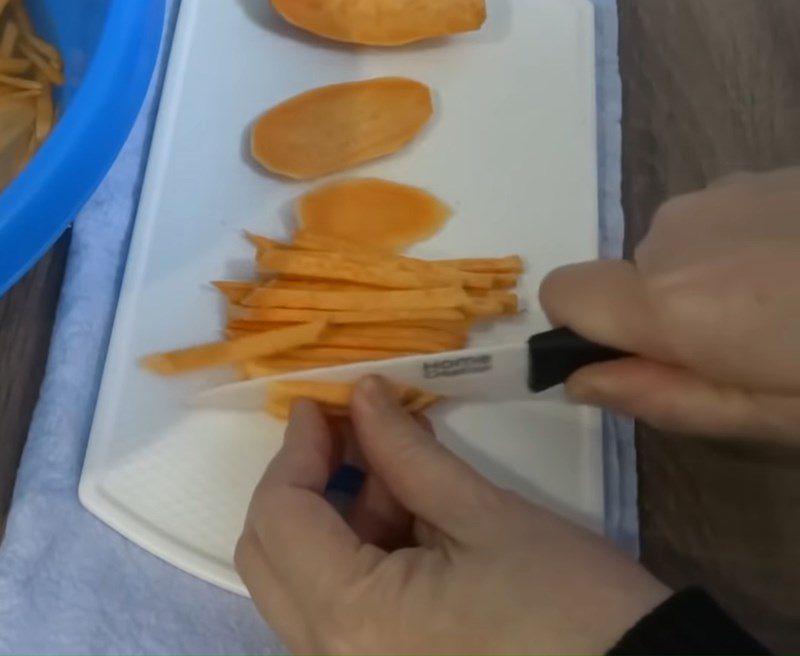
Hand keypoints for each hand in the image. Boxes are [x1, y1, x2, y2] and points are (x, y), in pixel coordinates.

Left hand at [236, 377, 667, 654]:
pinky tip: (411, 511)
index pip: (279, 518)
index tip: (323, 404)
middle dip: (306, 481)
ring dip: (339, 513)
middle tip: (350, 429)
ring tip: (402, 467)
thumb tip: (362, 394)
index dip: (295, 450)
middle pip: (271, 554)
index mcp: (353, 622)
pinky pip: (341, 604)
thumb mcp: (482, 514)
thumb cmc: (566, 601)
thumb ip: (406, 451)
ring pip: (304, 578)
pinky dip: (361, 550)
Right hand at [540, 167, 799, 443]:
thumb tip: (580, 380)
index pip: (561, 293)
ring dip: (712, 276)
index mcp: (667, 300)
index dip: (584, 328)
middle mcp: (672, 234)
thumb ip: (664, 398)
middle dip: (671, 311)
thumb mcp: (770, 415)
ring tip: (790, 300)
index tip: (640, 355)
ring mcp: (717, 193)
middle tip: (751, 345)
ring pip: (677, 248)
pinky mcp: (757, 172)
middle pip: (631, 278)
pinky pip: (716, 220)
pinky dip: (743, 244)